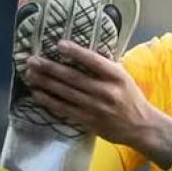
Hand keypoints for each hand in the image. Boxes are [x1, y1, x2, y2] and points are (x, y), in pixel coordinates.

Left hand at [23, 41, 171, 167]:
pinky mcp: (89, 121)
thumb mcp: (124, 77)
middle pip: (74, 77)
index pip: (94, 61)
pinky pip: (65, 110)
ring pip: (66, 93)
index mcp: (117, 76)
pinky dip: (50, 101)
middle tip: (32, 60)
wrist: (142, 127)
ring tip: (29, 74)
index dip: (76, 52)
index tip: (58, 44)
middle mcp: (106, 91)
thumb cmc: (131, 98)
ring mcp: (97, 107)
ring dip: (46, 83)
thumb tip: (80, 52)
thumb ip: (105, 67)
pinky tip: (38, 94)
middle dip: (50, 68)